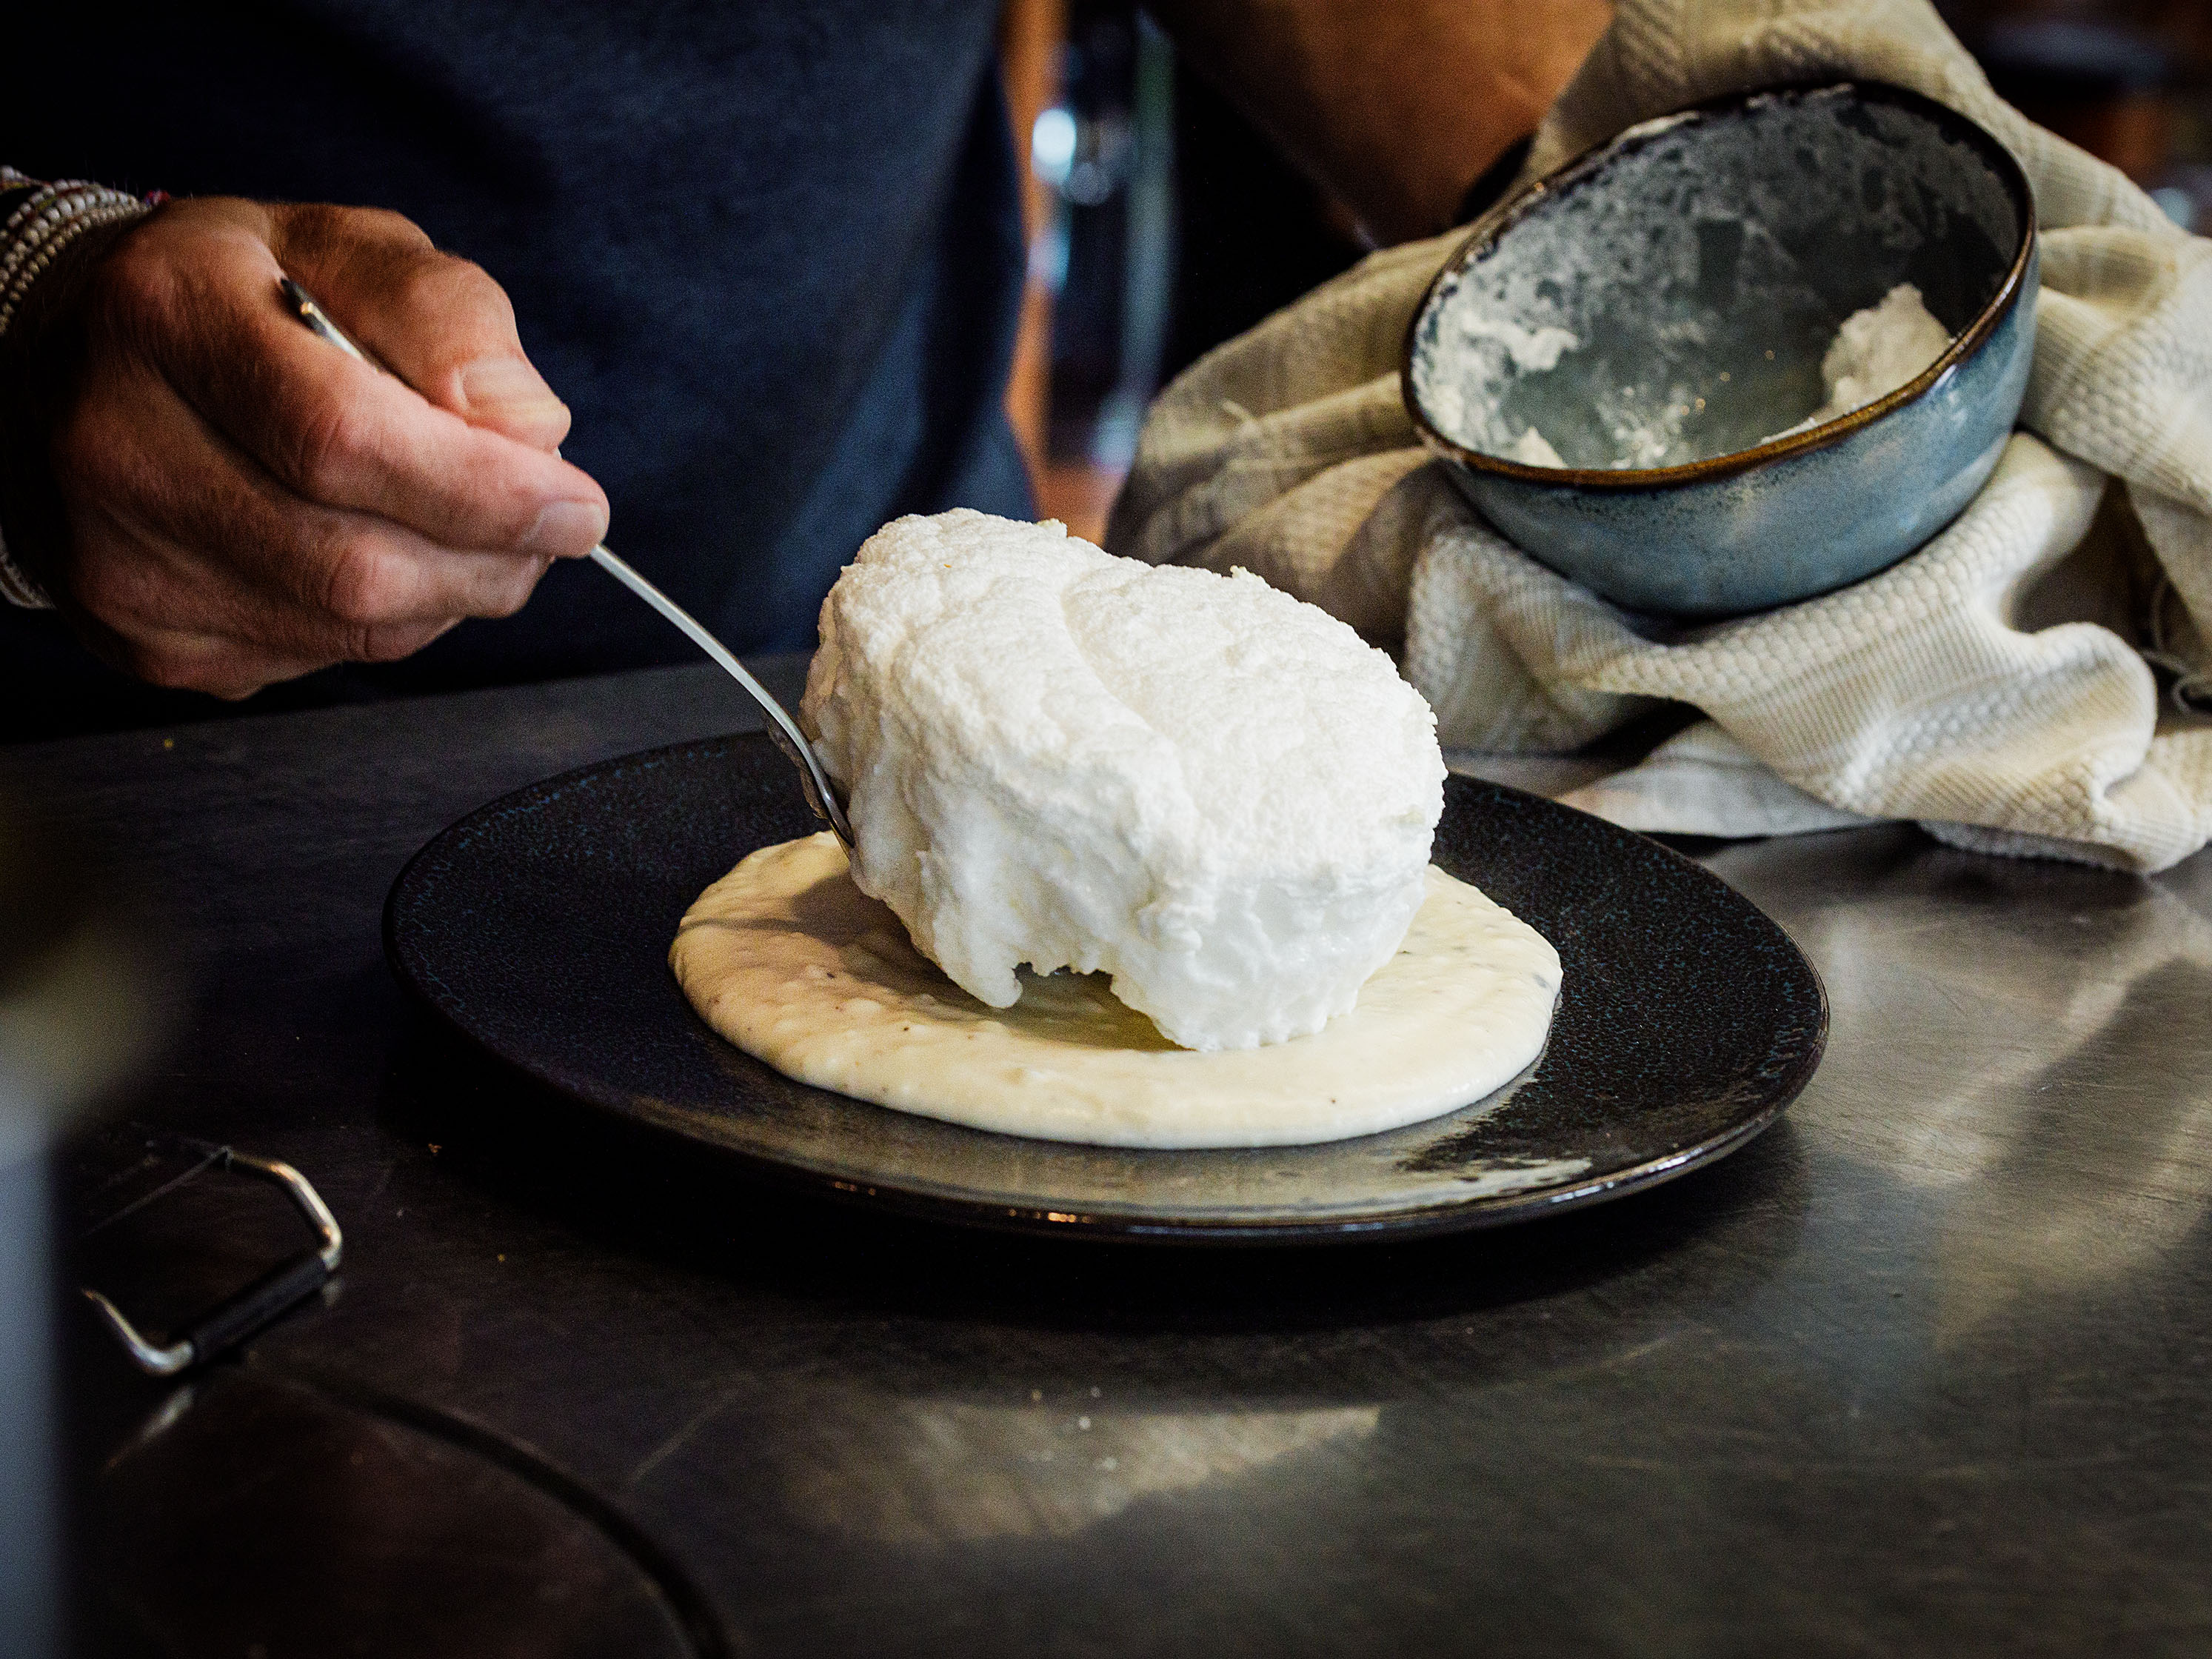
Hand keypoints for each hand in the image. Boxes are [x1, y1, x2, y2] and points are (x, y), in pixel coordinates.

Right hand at [0, 197, 608, 696]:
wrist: (78, 361)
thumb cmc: (239, 297)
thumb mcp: (346, 250)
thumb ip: (447, 317)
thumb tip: (530, 428)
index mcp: (166, 315)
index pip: (344, 437)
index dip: (484, 489)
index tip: (579, 506)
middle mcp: (116, 446)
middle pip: (356, 560)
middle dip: (492, 556)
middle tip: (549, 526)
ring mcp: (119, 562)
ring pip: (354, 627)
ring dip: (456, 591)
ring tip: (476, 532)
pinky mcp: (146, 643)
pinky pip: (324, 658)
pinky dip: (394, 620)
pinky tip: (385, 555)